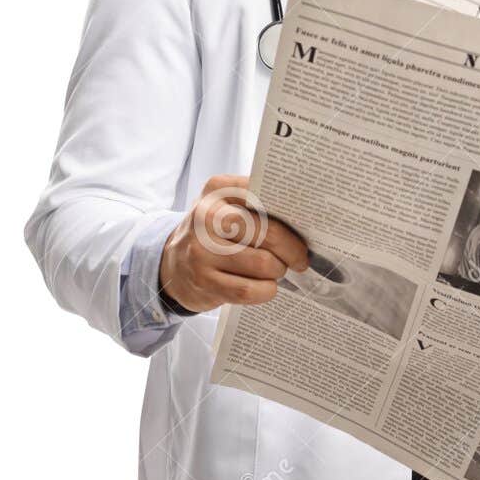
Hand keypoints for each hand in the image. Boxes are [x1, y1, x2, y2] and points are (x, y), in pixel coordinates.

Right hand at [158, 174, 308, 312]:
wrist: (172, 263)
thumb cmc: (213, 232)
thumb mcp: (227, 204)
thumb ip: (258, 202)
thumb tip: (306, 216)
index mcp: (218, 189)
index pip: (266, 195)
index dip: (292, 213)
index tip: (307, 226)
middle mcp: (206, 216)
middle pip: (269, 233)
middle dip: (292, 249)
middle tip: (299, 258)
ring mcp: (202, 250)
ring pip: (263, 264)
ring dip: (278, 271)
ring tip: (277, 269)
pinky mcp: (204, 282)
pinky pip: (249, 290)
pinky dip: (266, 290)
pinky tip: (266, 286)